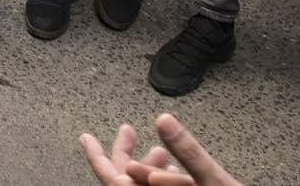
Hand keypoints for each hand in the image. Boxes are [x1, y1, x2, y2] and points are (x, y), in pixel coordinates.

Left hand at [80, 114, 241, 185]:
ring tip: (160, 152)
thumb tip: (164, 120)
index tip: (85, 137)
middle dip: (127, 155)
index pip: (111, 180)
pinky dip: (164, 185)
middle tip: (128, 131)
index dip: (96, 157)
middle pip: (126, 184)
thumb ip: (189, 154)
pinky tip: (176, 174)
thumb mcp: (214, 183)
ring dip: (150, 170)